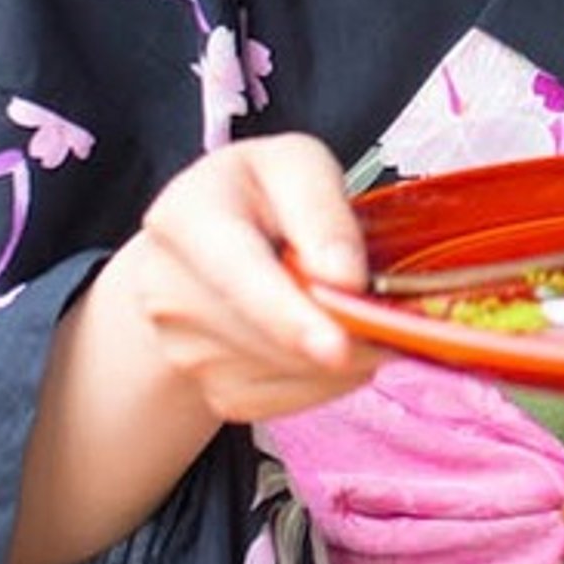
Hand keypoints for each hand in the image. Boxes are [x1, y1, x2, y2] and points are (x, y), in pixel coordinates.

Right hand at [97, 134, 381, 424]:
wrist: (208, 245)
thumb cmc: (259, 195)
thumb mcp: (295, 164)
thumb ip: (321, 208)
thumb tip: (344, 278)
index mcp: (184, 218)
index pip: (239, 275)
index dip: (289, 316)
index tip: (337, 348)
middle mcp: (168, 291)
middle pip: (274, 336)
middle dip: (346, 333)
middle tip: (395, 311)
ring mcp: (184, 350)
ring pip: (290, 373)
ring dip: (344, 356)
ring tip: (357, 310)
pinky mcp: (211, 390)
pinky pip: (288, 400)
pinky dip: (327, 379)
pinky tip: (329, 339)